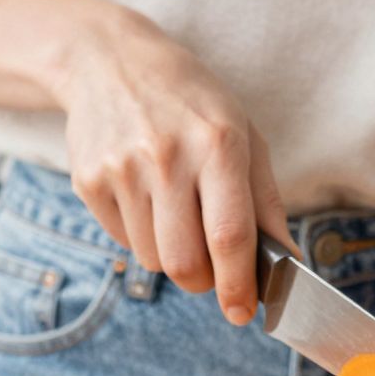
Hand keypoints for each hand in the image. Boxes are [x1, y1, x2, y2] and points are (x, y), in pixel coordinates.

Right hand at [55, 8, 293, 324]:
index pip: (230, 236)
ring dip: (172, 256)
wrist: (111, 62)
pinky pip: (122, 241)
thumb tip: (286, 262)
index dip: (238, 285)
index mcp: (218, 143)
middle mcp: (167, 157)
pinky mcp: (88, 181)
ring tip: (176, 214)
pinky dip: (141, 236)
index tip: (243, 312)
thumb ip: (266, 202)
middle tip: (212, 270)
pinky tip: (145, 196)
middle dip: (204, 283)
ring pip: (153, 260)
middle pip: (185, 263)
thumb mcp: (244, 135)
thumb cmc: (191, 103)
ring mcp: (122, 170)